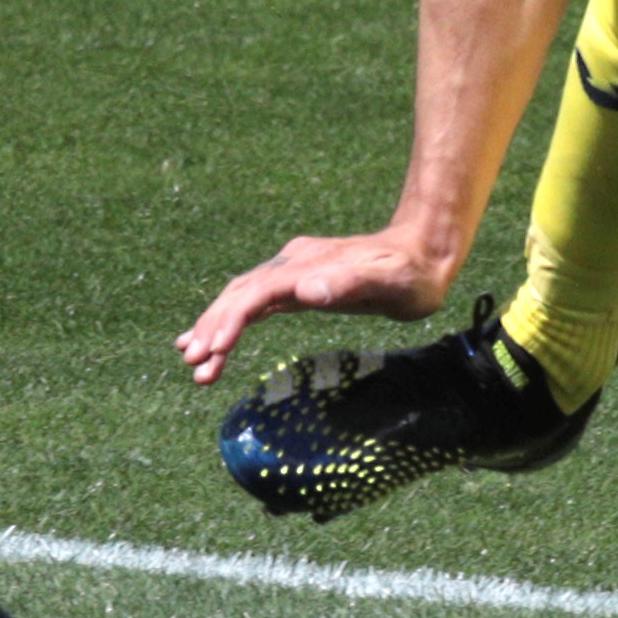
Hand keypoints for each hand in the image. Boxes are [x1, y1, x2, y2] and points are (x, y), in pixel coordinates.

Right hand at [177, 229, 457, 386]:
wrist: (424, 252)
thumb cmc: (412, 274)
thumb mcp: (391, 281)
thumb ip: (350, 283)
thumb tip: (306, 292)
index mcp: (307, 266)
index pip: (256, 293)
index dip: (232, 320)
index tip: (216, 350)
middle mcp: (292, 265)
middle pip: (238, 295)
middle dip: (213, 329)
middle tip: (194, 366)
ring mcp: (291, 272)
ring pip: (240, 298)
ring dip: (215, 328)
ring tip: (193, 362)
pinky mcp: (296, 284)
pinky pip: (253, 302)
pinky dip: (230, 322)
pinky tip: (214, 341)